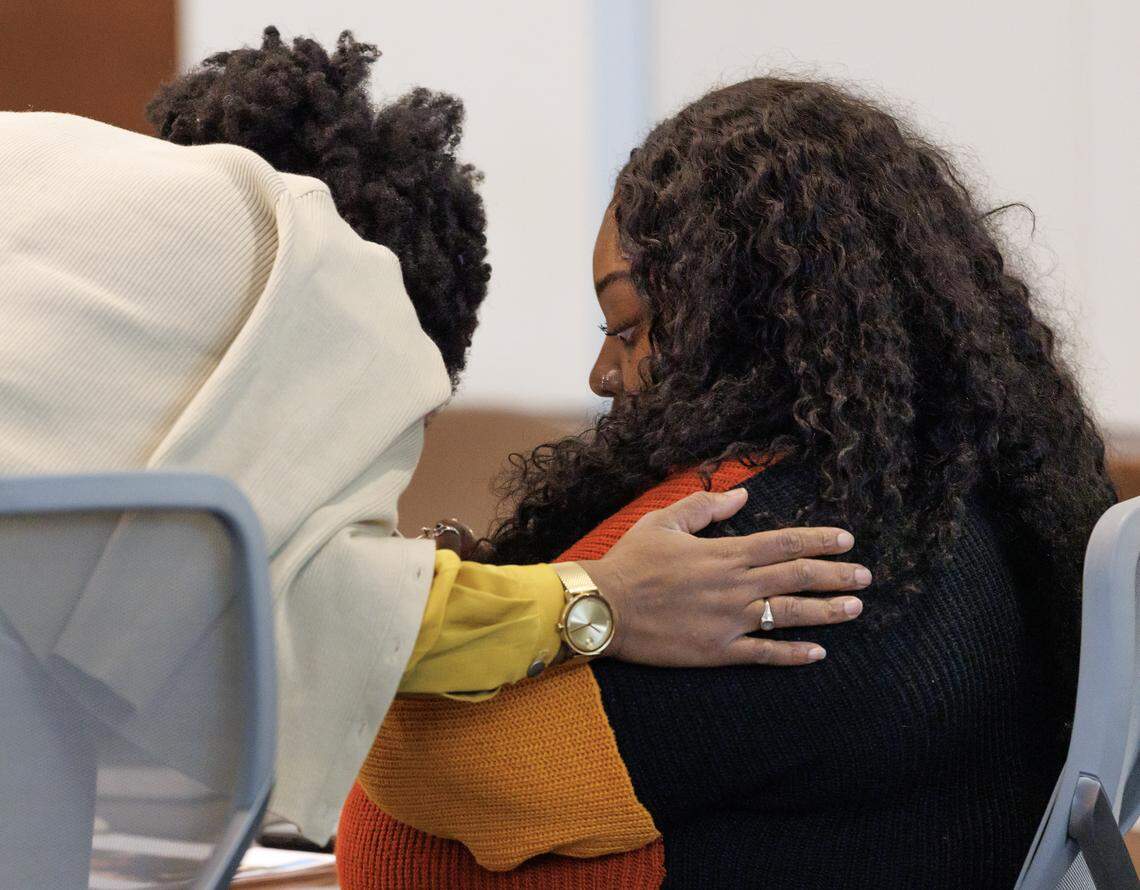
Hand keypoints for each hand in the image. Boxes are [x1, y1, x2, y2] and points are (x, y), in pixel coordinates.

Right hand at [576, 488, 869, 666]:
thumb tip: (742, 495)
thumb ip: (705, 507)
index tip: (847, 541)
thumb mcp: (663, 522)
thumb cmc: (630, 562)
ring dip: (827, 611)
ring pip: (790, 614)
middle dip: (836, 575)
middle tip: (865, 576)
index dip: (820, 540)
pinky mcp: (718, 651)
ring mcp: (729, 620)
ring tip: (855, 608)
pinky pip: (765, 653)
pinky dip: (794, 654)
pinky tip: (818, 653)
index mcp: (725, 552)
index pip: (785, 543)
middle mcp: (735, 585)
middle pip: (797, 577)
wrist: (603, 607)